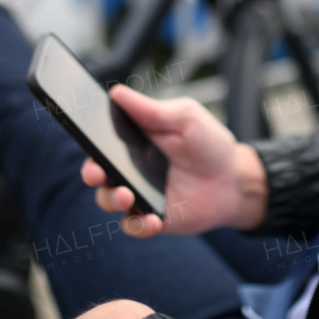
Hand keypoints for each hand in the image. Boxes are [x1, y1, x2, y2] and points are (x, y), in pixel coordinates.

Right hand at [80, 85, 267, 237]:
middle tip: (97, 173)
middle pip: (97, 172)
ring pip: (109, 200)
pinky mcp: (152, 217)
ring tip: (127, 196)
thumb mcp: (184, 118)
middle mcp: (131, 167)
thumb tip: (117, 93)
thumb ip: (151, 110)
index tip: (84, 137)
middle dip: (91, 173)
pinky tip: (153, 220)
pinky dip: (138, 225)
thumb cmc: (209, 143)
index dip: (88, 139)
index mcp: (134, 140)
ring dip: (111, 199)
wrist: (234, 179)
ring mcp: (140, 193)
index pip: (102, 140)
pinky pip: (133, 225)